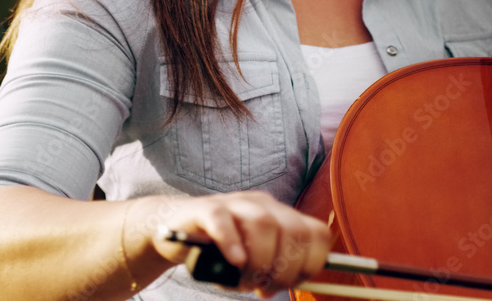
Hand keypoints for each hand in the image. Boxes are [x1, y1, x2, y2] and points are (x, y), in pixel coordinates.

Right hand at [152, 191, 331, 295]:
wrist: (176, 230)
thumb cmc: (220, 250)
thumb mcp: (253, 260)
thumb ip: (271, 270)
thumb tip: (278, 286)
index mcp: (281, 216)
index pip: (316, 233)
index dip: (313, 262)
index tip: (294, 283)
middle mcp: (262, 205)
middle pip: (293, 230)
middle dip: (285, 267)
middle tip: (266, 287)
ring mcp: (235, 203)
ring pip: (263, 224)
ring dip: (260, 262)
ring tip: (245, 281)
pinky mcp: (205, 209)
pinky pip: (222, 220)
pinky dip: (232, 243)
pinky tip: (234, 261)